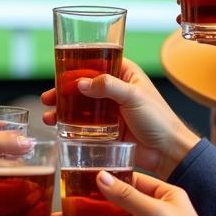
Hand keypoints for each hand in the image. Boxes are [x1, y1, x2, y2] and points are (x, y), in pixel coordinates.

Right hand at [41, 58, 197, 177]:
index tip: (59, 73)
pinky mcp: (107, 129)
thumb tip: (82, 83)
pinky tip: (59, 128)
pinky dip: (71, 126)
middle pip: (84, 85)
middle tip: (48, 97)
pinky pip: (85, 125)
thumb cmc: (159, 119)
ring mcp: (110, 110)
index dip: (76, 67)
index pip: (96, 63)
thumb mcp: (134, 96)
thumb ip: (108, 86)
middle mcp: (116, 90)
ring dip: (64, 110)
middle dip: (63, 91)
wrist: (167, 152)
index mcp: (125, 74)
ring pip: (81, 106)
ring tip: (49, 116)